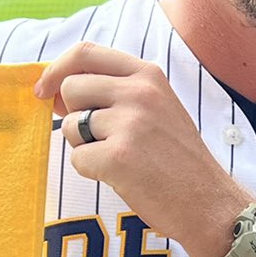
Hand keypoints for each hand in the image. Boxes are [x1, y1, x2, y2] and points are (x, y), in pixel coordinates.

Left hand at [34, 43, 247, 256]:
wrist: (210, 203)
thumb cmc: (178, 160)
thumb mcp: (157, 108)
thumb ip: (116, 92)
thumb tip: (57, 90)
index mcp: (148, 75)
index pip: (86, 53)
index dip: (56, 69)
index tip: (45, 91)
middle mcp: (140, 92)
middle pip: (71, 88)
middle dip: (75, 115)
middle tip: (102, 139)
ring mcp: (130, 124)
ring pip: (71, 126)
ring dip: (84, 146)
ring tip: (120, 159)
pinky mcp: (119, 157)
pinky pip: (77, 158)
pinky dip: (91, 172)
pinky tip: (122, 177)